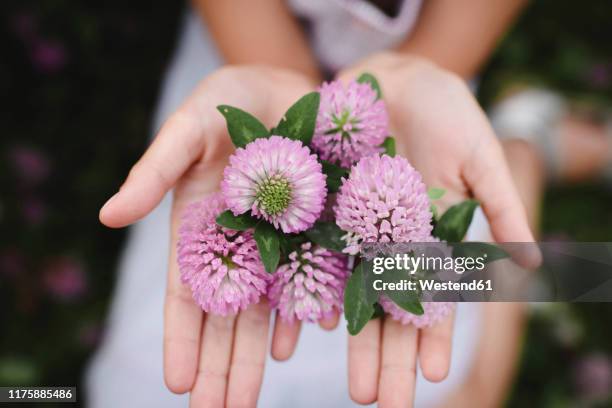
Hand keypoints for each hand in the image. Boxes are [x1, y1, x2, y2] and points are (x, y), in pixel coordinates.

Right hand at [99, 65, 330, 406]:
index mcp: (201, 227)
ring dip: (261, 354)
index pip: (186, 293)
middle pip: (228, 315)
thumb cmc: (230, 99)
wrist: (290, 85)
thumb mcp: (188, 127)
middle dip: (223, 364)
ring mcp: (282, 241)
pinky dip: (311, 308)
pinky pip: (317, 277)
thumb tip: (108, 217)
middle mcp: (240, 244)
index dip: (182, 337)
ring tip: (251, 398)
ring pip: (270, 308)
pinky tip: (308, 337)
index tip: (179, 383)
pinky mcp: (322, 228)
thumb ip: (154, 170)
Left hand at [337, 53, 536, 406]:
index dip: (433, 336)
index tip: (432, 377)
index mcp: (430, 237)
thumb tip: (531, 263)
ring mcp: (354, 227)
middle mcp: (390, 242)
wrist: (393, 80)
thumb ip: (502, 208)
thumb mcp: (481, 158)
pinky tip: (308, 324)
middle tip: (378, 402)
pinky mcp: (322, 207)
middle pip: (388, 307)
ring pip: (351, 292)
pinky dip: (312, 287)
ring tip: (349, 383)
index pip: (434, 297)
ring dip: (351, 339)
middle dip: (386, 355)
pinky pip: (314, 253)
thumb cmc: (446, 114)